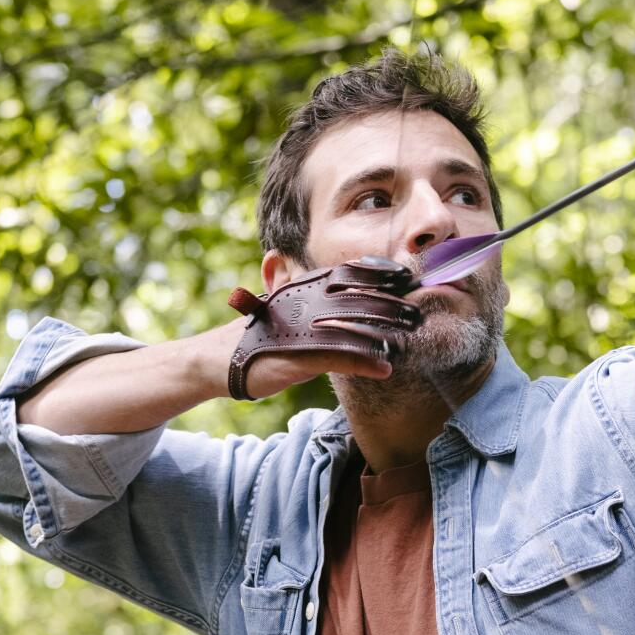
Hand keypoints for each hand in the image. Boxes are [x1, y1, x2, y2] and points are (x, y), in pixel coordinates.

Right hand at [224, 256, 423, 399]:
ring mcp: (300, 330)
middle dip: (391, 303)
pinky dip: (362, 363)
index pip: (346, 272)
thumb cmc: (255, 332)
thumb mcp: (278, 303)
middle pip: (356, 297)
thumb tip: (298, 265)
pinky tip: (384, 368)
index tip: (406, 275)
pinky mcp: (297, 358)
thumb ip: (292, 285)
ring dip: (383, 331)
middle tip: (418, 311)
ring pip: (350, 326)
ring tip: (410, 335)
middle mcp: (303, 303)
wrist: (216, 358)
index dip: (378, 272)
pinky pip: (335, 359)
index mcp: (302, 288)